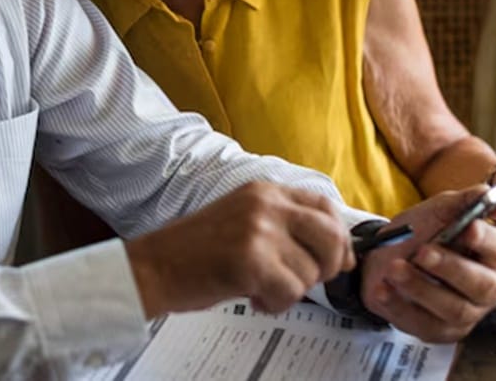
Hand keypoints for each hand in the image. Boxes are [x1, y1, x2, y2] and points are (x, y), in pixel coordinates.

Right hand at [124, 181, 354, 318]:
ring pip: (311, 272)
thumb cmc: (197, 251)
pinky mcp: (251, 261)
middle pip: (331, 236)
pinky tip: (252, 297)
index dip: (339, 236)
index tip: (337, 260)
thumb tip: (341, 254)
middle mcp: (266, 204)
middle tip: (301, 280)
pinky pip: (290, 293)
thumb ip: (287, 226)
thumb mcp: (244, 220)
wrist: (154, 266)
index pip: (324, 206)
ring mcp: (259, 230)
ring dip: (290, 290)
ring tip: (259, 287)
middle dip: (327, 266)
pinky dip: (274, 304)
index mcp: (265, 190)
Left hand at [359, 187, 495, 341]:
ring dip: (420, 287)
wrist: (382, 256)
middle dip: (451, 268)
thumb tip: (493, 193)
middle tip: (422, 252)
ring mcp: (463, 315)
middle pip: (481, 285)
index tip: (468, 229)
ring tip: (394, 268)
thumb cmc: (419, 234)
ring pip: (452, 308)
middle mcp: (484, 289)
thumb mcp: (438, 211)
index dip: (485, 239)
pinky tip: (382, 289)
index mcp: (489, 256)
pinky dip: (398, 305)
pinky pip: (421, 323)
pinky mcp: (436, 331)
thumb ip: (464, 201)